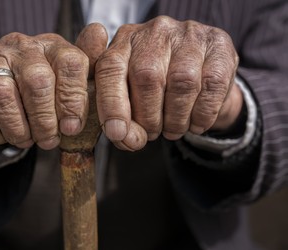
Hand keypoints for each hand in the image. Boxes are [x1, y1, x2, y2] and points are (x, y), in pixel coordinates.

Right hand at [0, 32, 89, 149]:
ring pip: (2, 96)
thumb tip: (99, 33)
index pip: (70, 63)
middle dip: (44, 121)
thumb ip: (84, 71)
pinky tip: (2, 134)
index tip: (72, 128)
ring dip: (17, 129)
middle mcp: (19, 46)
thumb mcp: (67, 83)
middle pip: (36, 81)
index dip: (73, 100)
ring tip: (26, 140)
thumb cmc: (40, 89)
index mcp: (51, 46)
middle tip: (48, 140)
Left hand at [95, 16, 240, 150]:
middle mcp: (154, 31)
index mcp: (123, 43)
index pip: (110, 69)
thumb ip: (121, 118)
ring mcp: (188, 34)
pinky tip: (196, 124)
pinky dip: (203, 114)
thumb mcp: (130, 99)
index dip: (112, 105)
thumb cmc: (156, 91)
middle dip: (148, 117)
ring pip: (181, 82)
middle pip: (147, 77)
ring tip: (173, 130)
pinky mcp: (218, 44)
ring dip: (176, 119)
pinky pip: (212, 85)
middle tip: (152, 134)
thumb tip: (124, 138)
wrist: (200, 77)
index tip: (117, 133)